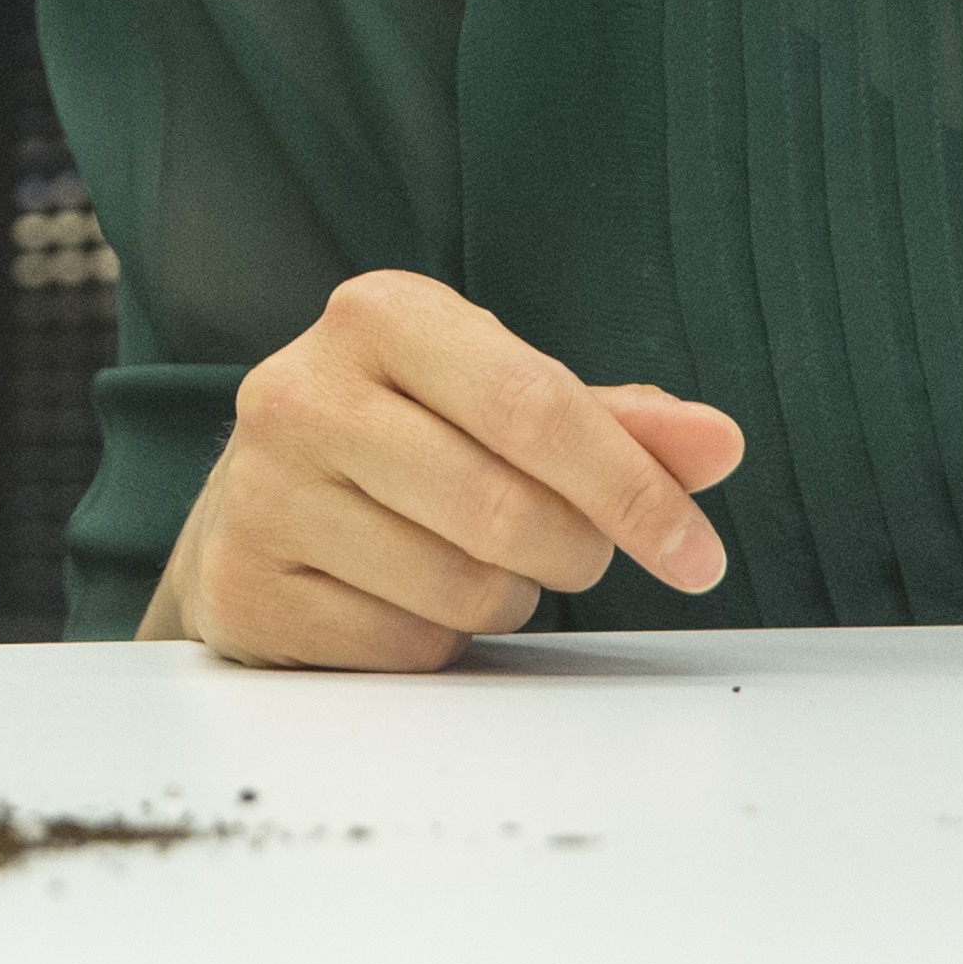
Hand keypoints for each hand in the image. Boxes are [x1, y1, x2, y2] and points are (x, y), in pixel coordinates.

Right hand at [139, 270, 742, 669]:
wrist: (255, 499)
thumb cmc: (407, 438)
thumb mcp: (503, 401)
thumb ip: (615, 423)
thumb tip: (719, 444)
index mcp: (377, 315)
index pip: (535, 405)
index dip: (634, 489)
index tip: (699, 556)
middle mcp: (302, 391)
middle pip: (504, 509)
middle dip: (572, 550)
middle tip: (569, 550)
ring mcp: (259, 493)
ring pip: (460, 589)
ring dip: (504, 597)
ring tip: (469, 560)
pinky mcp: (242, 589)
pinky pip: (403, 649)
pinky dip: (438, 641)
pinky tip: (407, 597)